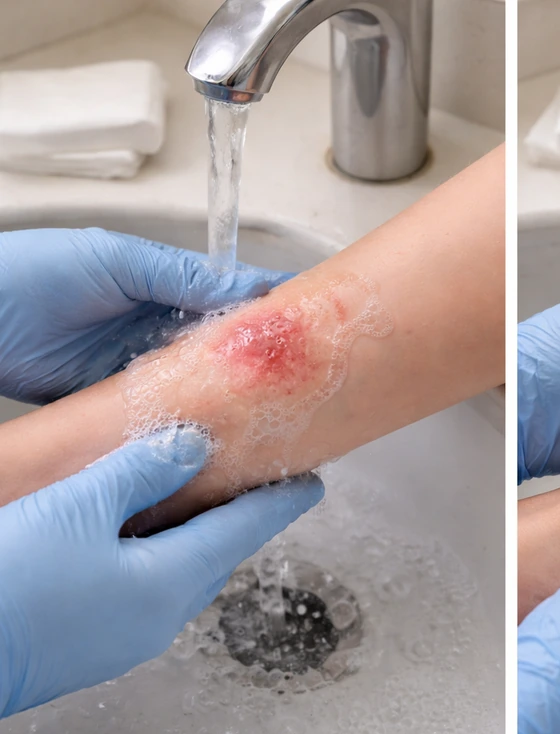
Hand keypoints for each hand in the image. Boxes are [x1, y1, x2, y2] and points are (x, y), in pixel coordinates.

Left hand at [0, 228, 289, 403]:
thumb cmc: (28, 274)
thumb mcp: (114, 261)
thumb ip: (178, 275)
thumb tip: (243, 287)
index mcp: (160, 285)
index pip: (229, 296)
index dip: (268, 307)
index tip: (309, 321)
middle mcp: (154, 328)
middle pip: (220, 347)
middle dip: (254, 359)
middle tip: (296, 375)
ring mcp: (136, 367)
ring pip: (196, 383)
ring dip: (223, 393)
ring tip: (265, 404)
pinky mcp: (113, 403)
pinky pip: (158, 413)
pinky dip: (183, 419)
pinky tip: (211, 426)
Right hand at [0, 427, 323, 717]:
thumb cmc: (8, 586)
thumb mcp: (78, 507)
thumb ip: (141, 471)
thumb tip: (192, 445)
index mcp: (170, 583)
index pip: (245, 531)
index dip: (279, 501)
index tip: (310, 484)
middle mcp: (160, 619)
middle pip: (219, 556)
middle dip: (239, 519)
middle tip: (258, 486)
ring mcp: (127, 639)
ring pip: (183, 576)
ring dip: (198, 539)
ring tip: (203, 505)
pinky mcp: (95, 647)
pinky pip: (149, 593)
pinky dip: (161, 560)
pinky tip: (141, 542)